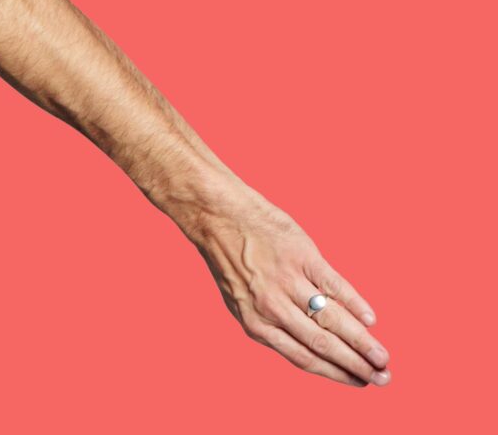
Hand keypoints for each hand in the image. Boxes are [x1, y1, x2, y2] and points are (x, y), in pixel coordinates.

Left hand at [183, 182, 389, 386]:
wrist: (218, 216)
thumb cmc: (232, 261)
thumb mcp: (240, 302)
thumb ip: (270, 325)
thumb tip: (308, 348)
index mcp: (256, 324)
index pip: (304, 358)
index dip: (336, 374)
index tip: (361, 384)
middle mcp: (272, 307)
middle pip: (323, 344)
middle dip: (356, 365)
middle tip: (383, 378)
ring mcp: (288, 282)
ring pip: (333, 320)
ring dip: (363, 342)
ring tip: (383, 357)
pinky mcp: (302, 256)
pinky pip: (335, 286)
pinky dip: (355, 304)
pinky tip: (371, 320)